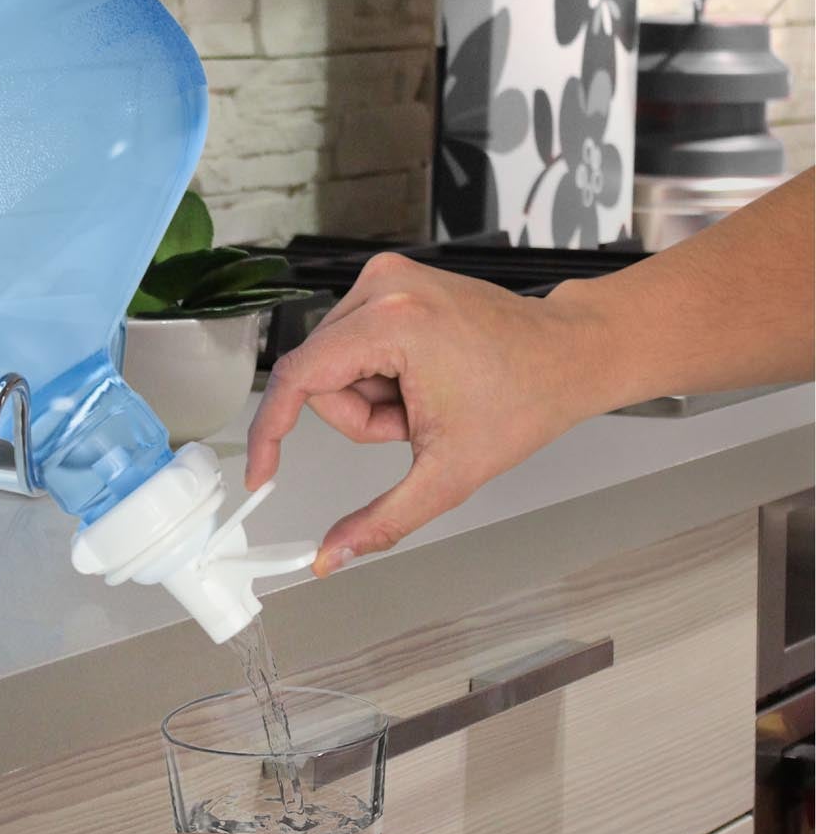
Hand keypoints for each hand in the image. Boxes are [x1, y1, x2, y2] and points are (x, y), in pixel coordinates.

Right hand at [246, 253, 600, 573]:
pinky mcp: (392, 280)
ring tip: (427, 401)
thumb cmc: (527, 398)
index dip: (271, 432)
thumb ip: (383, 520)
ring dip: (372, 397)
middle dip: (361, 416)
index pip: (297, 377)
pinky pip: (353, 342)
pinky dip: (380, 373)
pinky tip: (423, 378)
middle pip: (320, 376)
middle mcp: (383, 285)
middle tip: (414, 426)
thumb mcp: (450, 473)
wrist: (571, 354)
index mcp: (393, 321)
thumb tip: (330, 556)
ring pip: (334, 363)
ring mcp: (387, 276)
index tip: (261, 473)